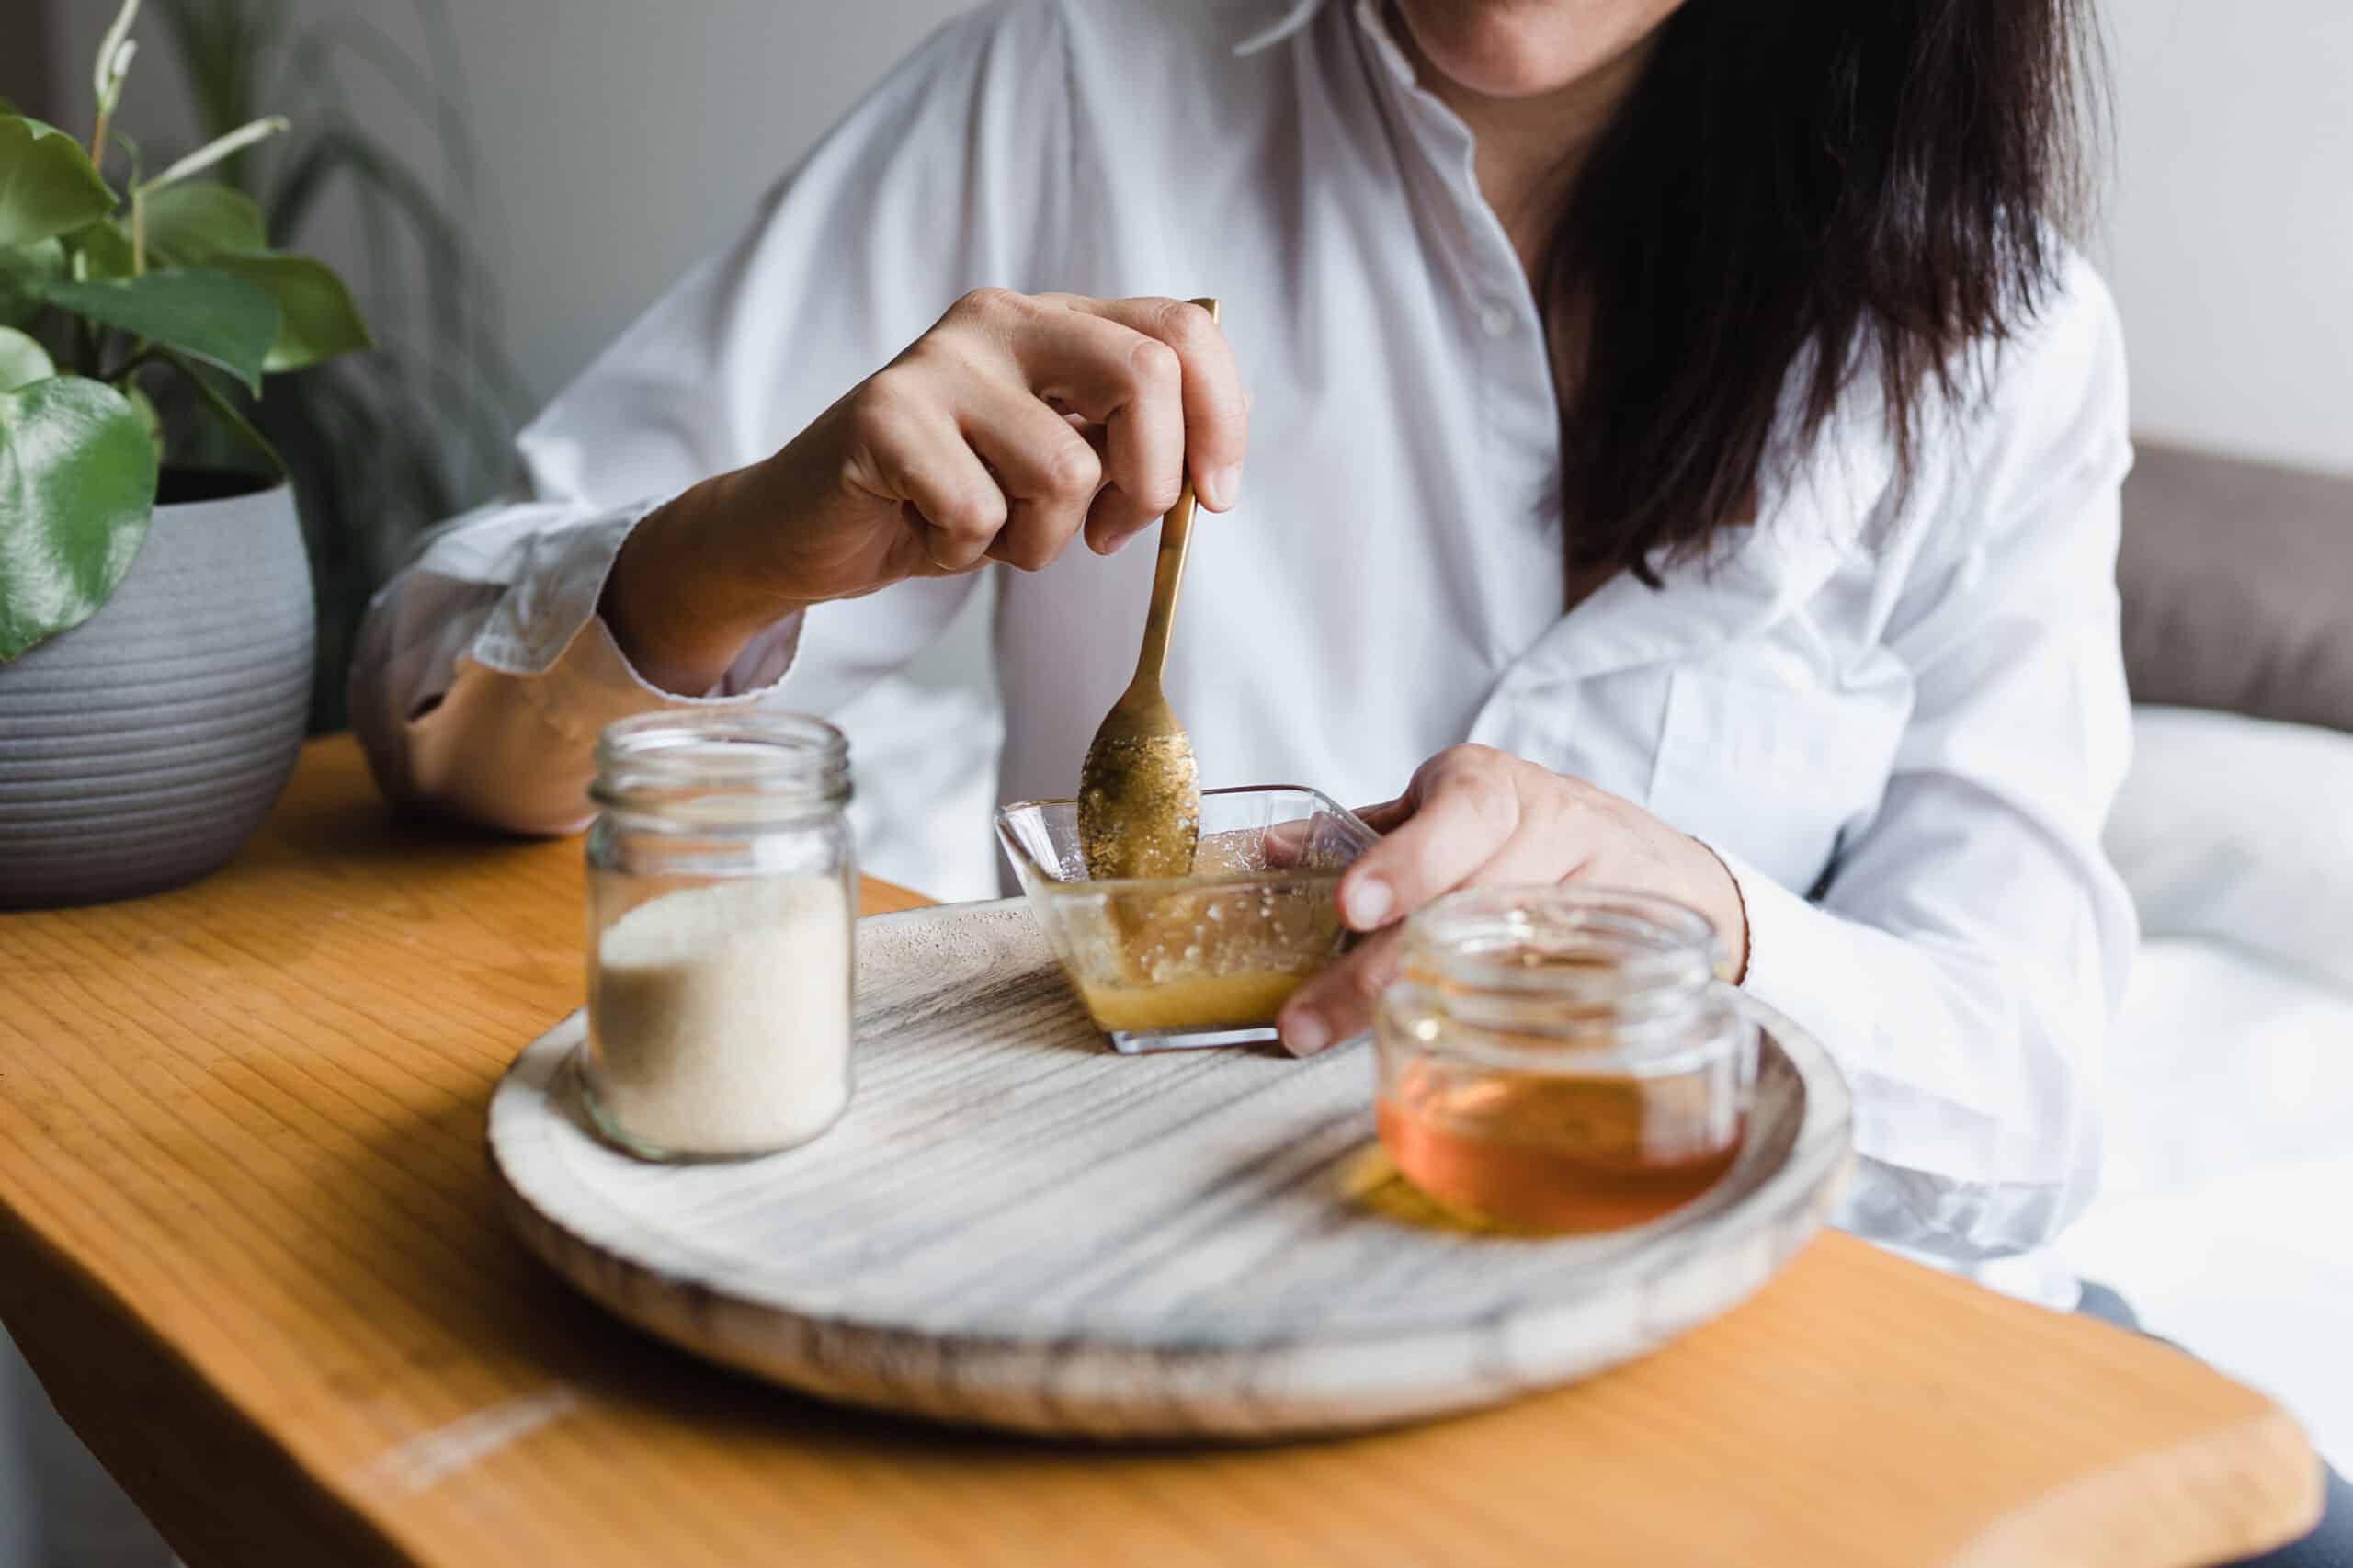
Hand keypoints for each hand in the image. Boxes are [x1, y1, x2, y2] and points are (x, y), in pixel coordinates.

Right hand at [603, 289, 1247, 691]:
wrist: (804, 526)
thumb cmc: (941, 498)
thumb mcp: (1055, 466)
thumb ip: (1128, 445)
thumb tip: (1212, 466)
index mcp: (1056, 321)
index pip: (1182, 331)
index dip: (1221, 420)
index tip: (1213, 497)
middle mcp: (1002, 319)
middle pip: (1144, 377)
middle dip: (1149, 484)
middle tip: (1106, 534)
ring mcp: (939, 361)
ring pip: (1065, 470)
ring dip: (1039, 541)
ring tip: (986, 531)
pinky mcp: (883, 415)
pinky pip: (979, 512)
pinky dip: (964, 551)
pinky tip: (925, 529)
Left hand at [1275, 745, 1748, 1055]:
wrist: (1660, 868)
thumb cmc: (1529, 837)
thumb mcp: (1446, 814)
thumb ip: (1362, 835)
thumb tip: (1268, 852)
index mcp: (1492, 790)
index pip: (1459, 814)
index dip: (1407, 861)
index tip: (1352, 906)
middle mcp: (1552, 830)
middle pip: (1470, 903)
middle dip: (1381, 968)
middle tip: (1308, 1023)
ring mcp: (1599, 894)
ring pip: (1517, 953)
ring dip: (1444, 1008)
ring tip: (1372, 1051)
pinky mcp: (1634, 954)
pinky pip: (1571, 999)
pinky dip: (1519, 1031)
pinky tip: (1467, 1063)